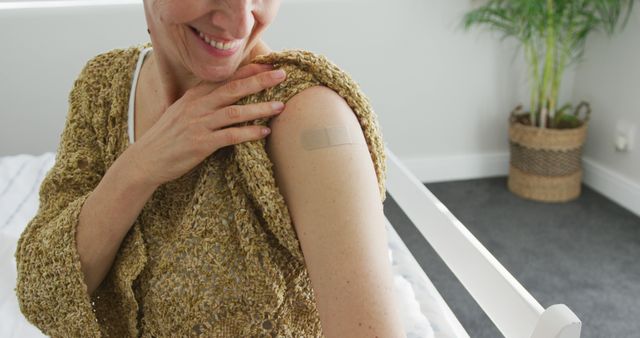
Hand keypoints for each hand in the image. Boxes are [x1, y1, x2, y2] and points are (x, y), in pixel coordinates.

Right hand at [129, 63, 286, 186]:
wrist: (145, 160)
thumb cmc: (167, 138)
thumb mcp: (182, 112)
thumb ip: (202, 103)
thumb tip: (225, 97)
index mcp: (194, 96)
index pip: (225, 78)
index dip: (248, 70)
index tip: (269, 65)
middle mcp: (197, 106)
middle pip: (233, 89)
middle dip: (259, 80)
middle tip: (281, 75)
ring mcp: (199, 124)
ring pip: (235, 112)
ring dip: (260, 108)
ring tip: (280, 106)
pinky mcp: (201, 144)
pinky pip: (230, 136)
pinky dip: (249, 133)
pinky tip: (264, 132)